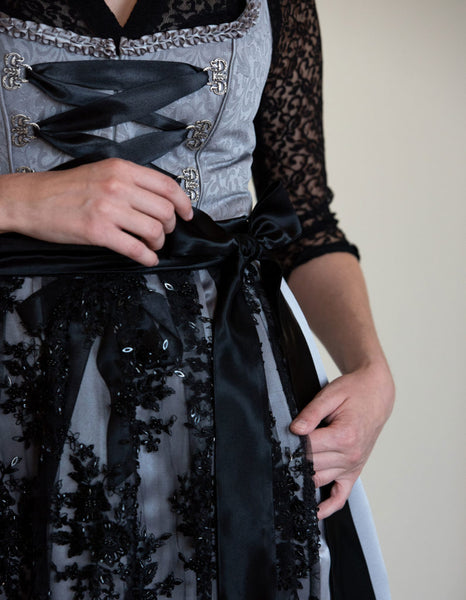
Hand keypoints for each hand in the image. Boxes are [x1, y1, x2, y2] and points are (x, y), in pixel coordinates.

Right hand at [0, 158, 192, 265]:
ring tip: (151, 245)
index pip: (167, 186)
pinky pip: (135, 249)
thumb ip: (130, 181)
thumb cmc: (65, 189)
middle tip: (162, 233)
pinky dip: (147, 258)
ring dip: (158, 243)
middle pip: (164, 211)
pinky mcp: (99, 232)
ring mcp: (109, 209)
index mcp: (121, 169)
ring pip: (154, 230)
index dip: (183, 203)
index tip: (187, 215)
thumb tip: (159, 198)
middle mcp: (118, 186)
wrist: (32, 200)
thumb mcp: (102, 171)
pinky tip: (147, 259)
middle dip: (169, 227)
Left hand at [290, 362, 393, 518]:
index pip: (308, 447)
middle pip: (312, 464)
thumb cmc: (355, 392)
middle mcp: (350, 455)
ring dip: (304, 478)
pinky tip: (315, 511)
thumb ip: (311, 413)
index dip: (292, 443)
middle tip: (279, 454)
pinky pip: (341, 496)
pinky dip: (328, 506)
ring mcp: (353, 466)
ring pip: (320, 479)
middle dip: (295, 459)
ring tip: (286, 475)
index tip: (280, 439)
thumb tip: (295, 430)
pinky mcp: (354, 471)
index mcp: (344, 436)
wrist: (376, 394)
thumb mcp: (331, 395)